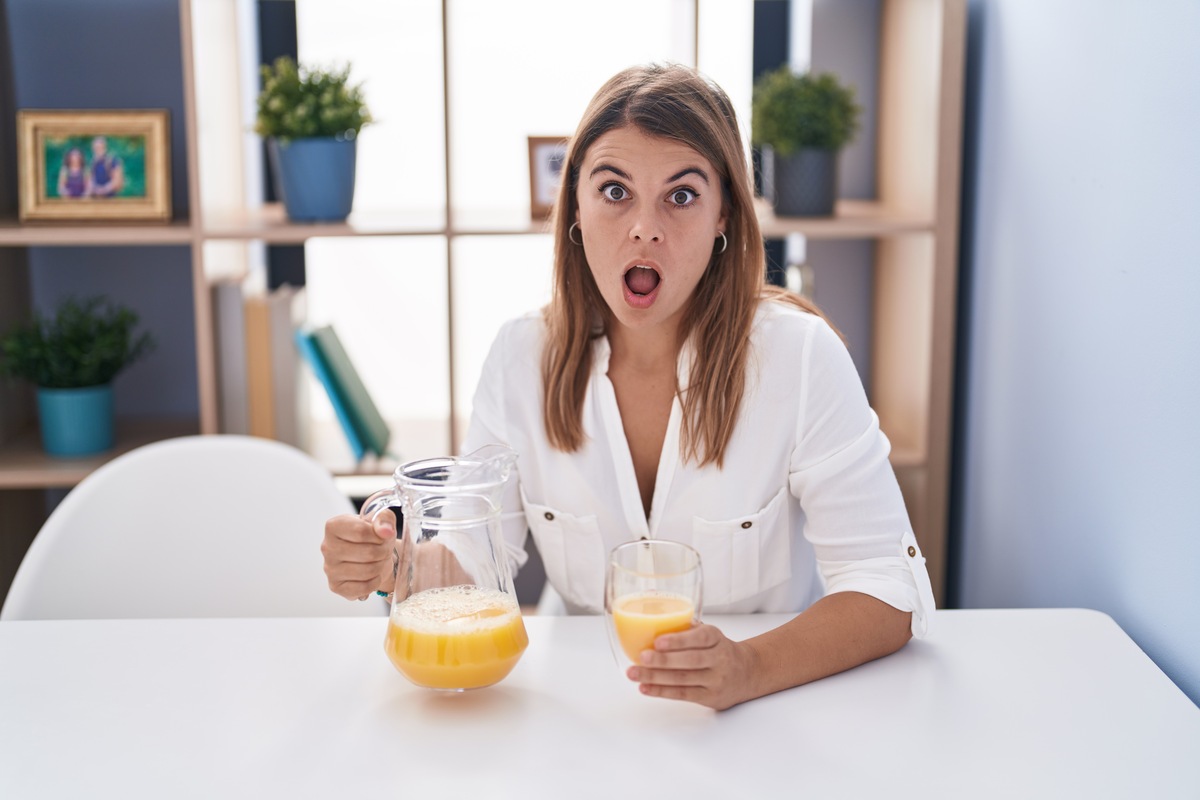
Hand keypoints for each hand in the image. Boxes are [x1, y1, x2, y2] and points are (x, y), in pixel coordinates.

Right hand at [321, 509, 396, 600]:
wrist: (371, 555)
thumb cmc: (373, 535)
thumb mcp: (382, 519)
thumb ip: (384, 519)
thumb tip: (385, 531)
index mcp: (334, 526)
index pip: (361, 532)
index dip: (379, 536)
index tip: (382, 536)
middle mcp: (327, 547)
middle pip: (368, 553)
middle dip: (384, 552)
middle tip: (384, 550)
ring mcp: (329, 569)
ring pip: (368, 571)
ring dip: (381, 566)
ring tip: (379, 561)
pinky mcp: (336, 586)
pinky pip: (364, 588)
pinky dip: (375, 582)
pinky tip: (373, 575)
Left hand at [626, 623, 756, 710]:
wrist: (747, 673)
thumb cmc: (718, 649)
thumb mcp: (708, 633)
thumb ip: (685, 625)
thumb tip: (650, 603)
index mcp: (716, 637)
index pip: (699, 638)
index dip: (679, 641)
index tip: (658, 641)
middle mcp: (719, 658)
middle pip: (690, 661)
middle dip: (663, 660)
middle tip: (641, 657)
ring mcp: (716, 680)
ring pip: (683, 679)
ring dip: (655, 677)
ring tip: (633, 673)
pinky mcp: (710, 697)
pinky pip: (683, 695)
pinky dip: (662, 691)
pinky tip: (645, 687)